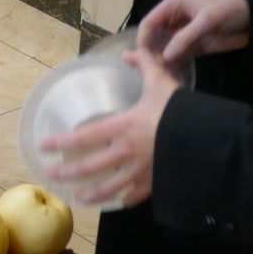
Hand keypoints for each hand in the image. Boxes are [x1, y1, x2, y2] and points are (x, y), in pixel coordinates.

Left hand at [39, 47, 180, 205]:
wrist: (210, 141)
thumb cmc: (180, 111)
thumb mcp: (161, 83)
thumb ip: (145, 64)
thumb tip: (129, 52)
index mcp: (122, 127)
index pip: (83, 137)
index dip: (61, 142)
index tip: (43, 146)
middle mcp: (126, 152)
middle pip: (90, 166)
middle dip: (68, 173)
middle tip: (51, 176)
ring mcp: (141, 172)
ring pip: (110, 187)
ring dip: (93, 193)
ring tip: (79, 197)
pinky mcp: (158, 183)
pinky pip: (137, 194)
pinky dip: (126, 198)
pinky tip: (120, 201)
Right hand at [137, 0, 250, 63]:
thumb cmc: (228, 10)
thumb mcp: (206, 20)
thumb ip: (185, 37)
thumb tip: (165, 56)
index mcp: (172, 6)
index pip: (149, 21)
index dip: (144, 37)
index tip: (142, 54)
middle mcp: (174, 19)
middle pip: (154, 36)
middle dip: (151, 50)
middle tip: (149, 68)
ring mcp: (184, 33)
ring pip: (165, 47)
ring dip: (161, 58)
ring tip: (158, 73)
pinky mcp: (194, 45)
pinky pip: (179, 55)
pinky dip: (174, 63)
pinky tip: (170, 73)